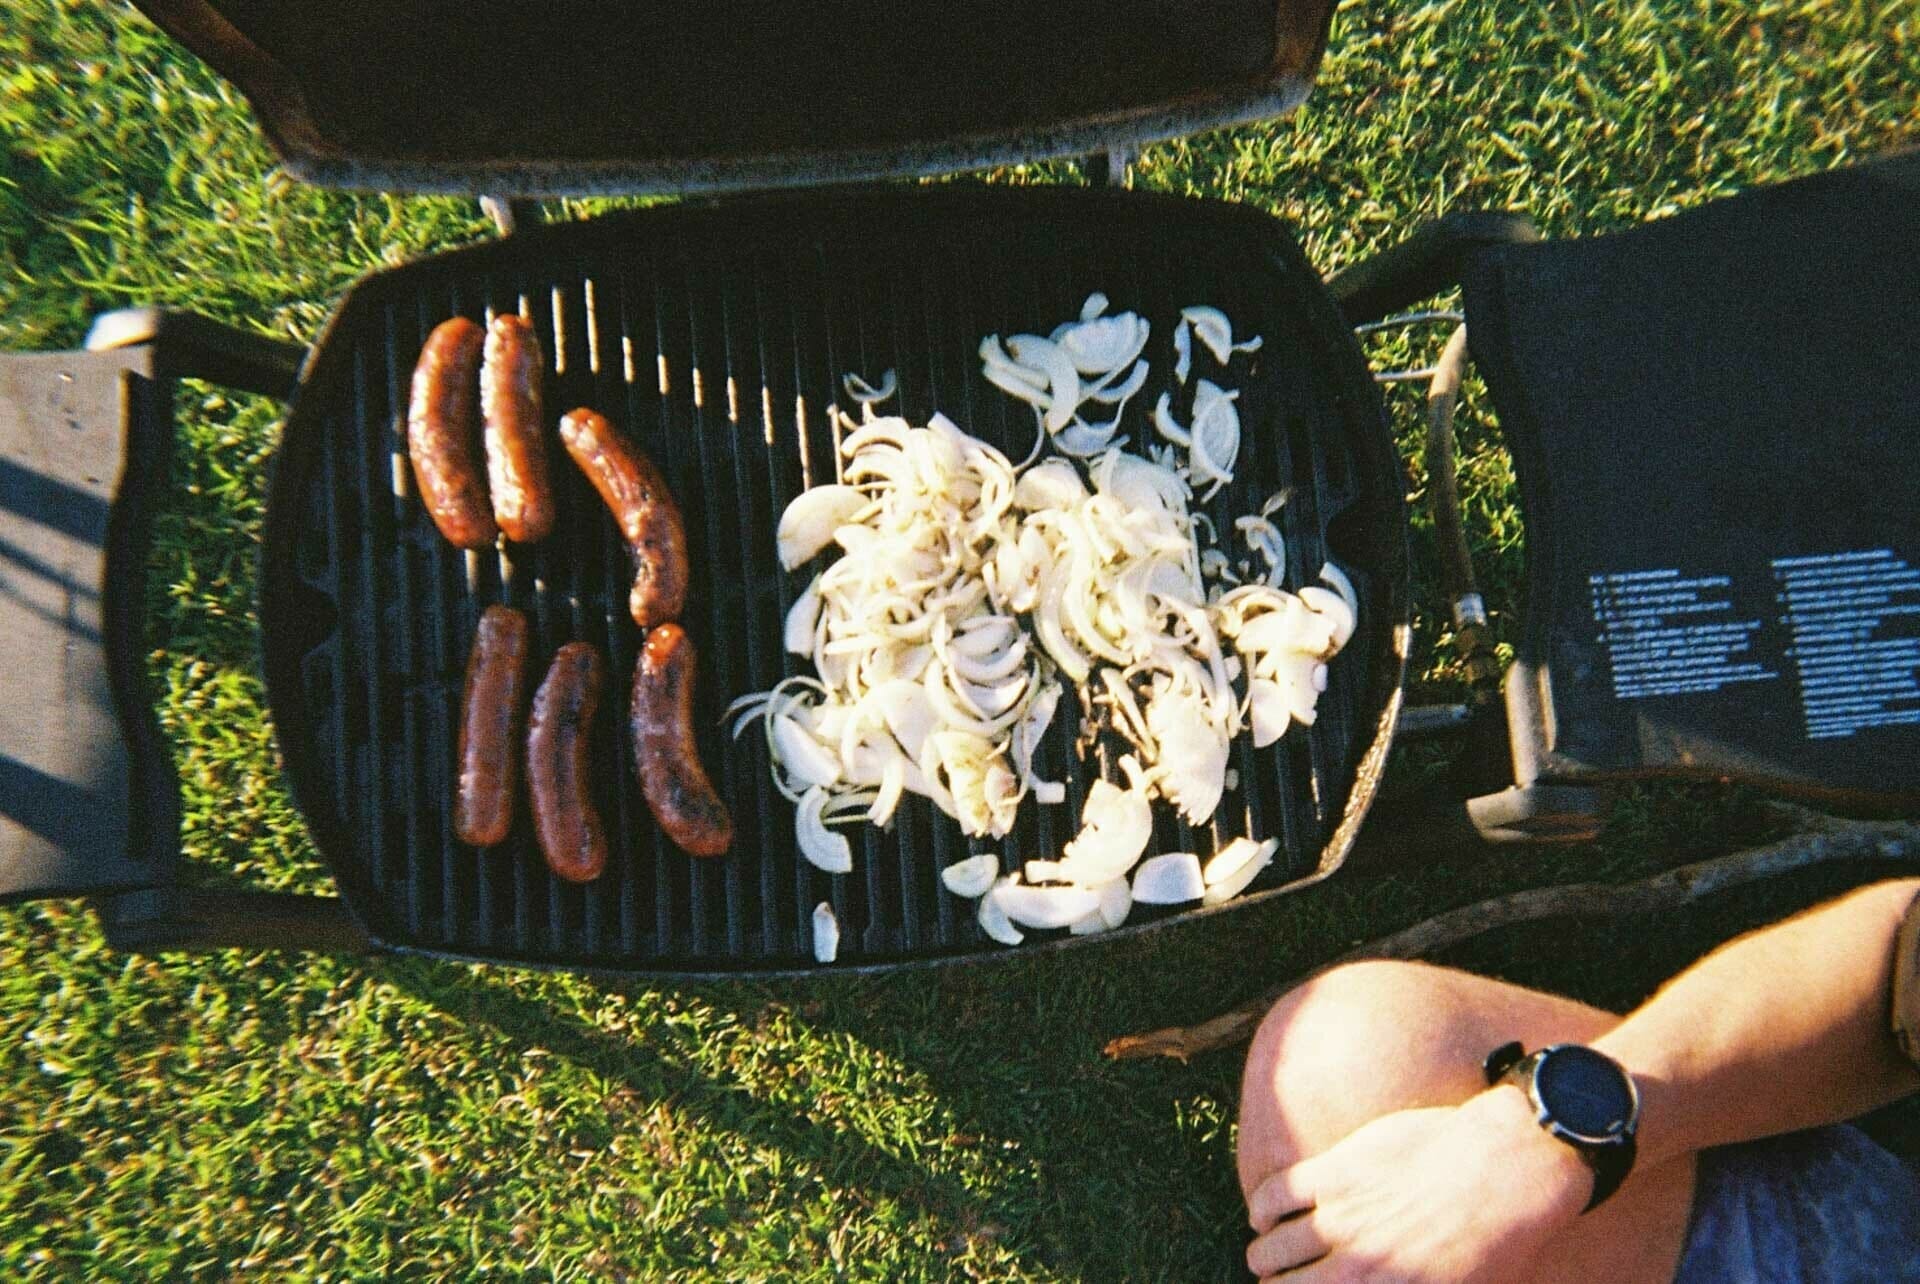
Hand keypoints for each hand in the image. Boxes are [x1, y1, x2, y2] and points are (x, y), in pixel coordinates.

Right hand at [1245, 1087, 1592, 1281]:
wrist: (1506, 1169)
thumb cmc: (1498, 1237)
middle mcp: (1356, 1267)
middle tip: (1271, 1283)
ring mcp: (1342, 1217)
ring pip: (1273, 1245)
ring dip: (1262, 1255)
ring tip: (1262, 1253)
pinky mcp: (1338, 1171)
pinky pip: (1276, 1193)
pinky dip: (1260, 1207)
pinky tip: (1263, 1213)